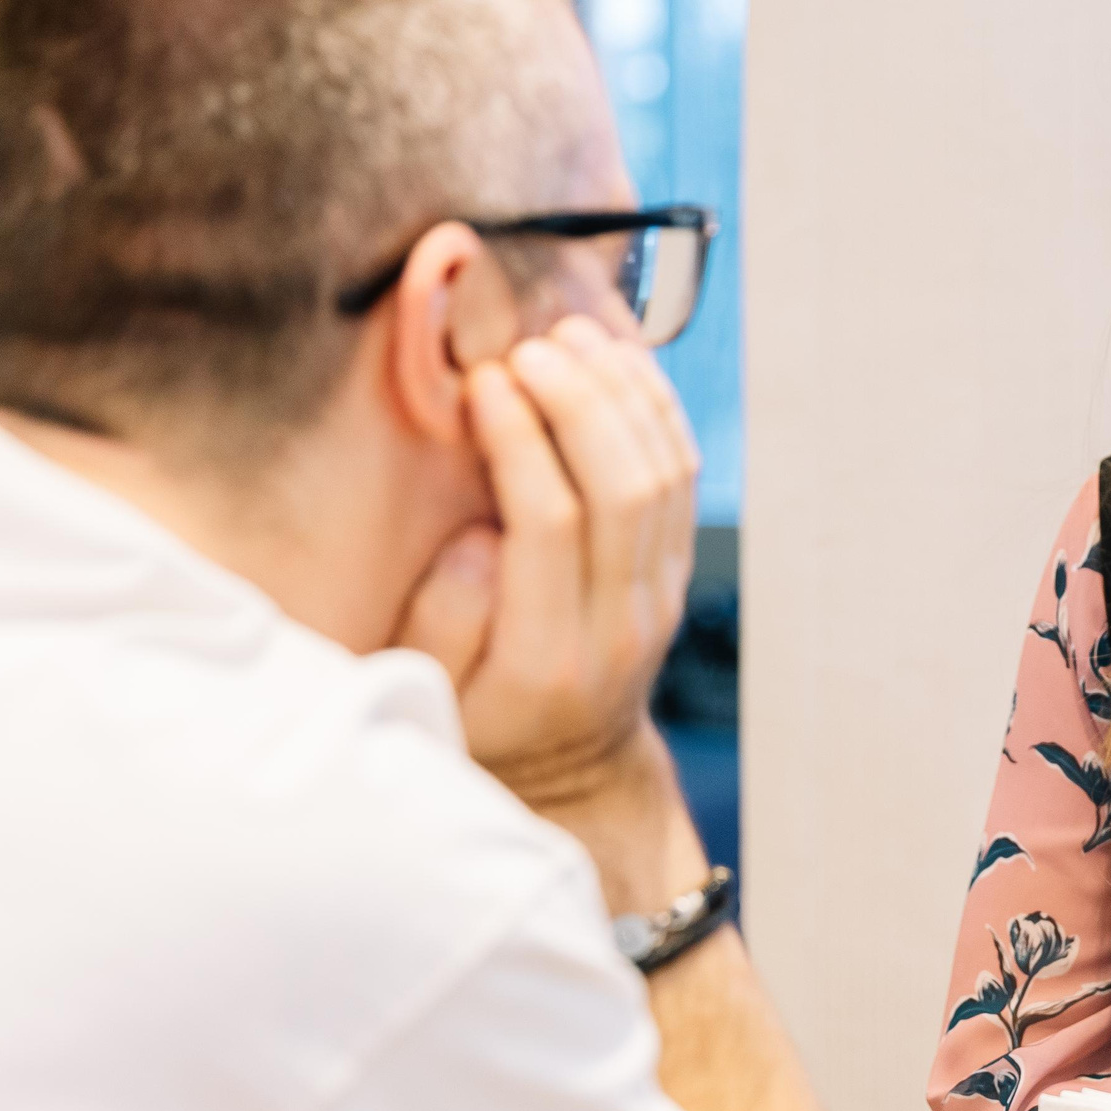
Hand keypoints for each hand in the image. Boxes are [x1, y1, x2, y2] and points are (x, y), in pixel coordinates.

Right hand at [394, 316, 702, 910]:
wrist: (571, 772)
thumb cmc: (479, 725)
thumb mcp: (427, 696)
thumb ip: (442, 624)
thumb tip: (482, 538)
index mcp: (549, 657)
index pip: (553, 526)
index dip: (523, 441)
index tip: (484, 382)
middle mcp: (621, 625)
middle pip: (624, 488)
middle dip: (579, 402)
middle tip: (528, 347)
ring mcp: (660, 598)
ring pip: (665, 476)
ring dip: (622, 395)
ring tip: (570, 338)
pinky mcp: (676, 573)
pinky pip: (682, 477)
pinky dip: (656, 412)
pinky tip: (619, 363)